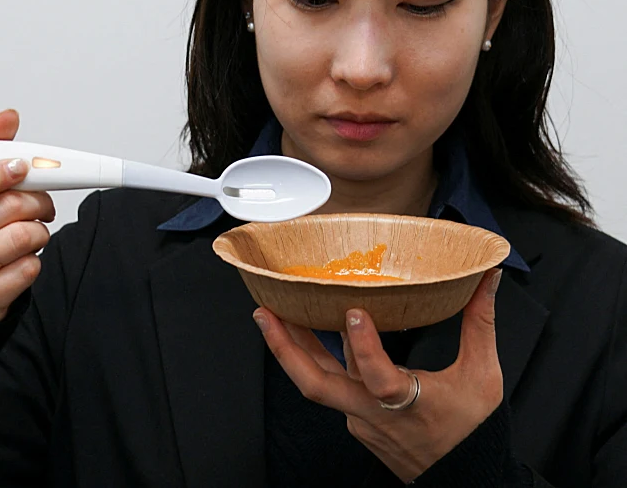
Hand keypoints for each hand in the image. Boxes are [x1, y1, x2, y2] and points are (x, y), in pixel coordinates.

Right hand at [0, 109, 55, 323]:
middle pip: (3, 209)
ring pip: (22, 238)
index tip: (20, 167)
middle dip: (34, 199)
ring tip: (31, 229)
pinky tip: (21, 257)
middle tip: (38, 201)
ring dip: (40, 230)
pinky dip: (35, 259)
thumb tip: (7, 118)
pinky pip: (28, 270)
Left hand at [253, 269, 503, 483]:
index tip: (355, 311)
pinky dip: (320, 357)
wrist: (462, 477)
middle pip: (316, 385)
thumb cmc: (471, 431)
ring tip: (272, 314)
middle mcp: (372, 412)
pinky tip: (311, 332)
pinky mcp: (356, 420)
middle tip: (264, 314)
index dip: (364, 346)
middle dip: (285, 348)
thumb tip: (486, 282)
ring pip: (318, 383)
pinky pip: (332, 384)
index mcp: (407, 403)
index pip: (378, 377)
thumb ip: (480, 324)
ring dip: (293, 348)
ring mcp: (358, 418)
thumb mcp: (483, 375)